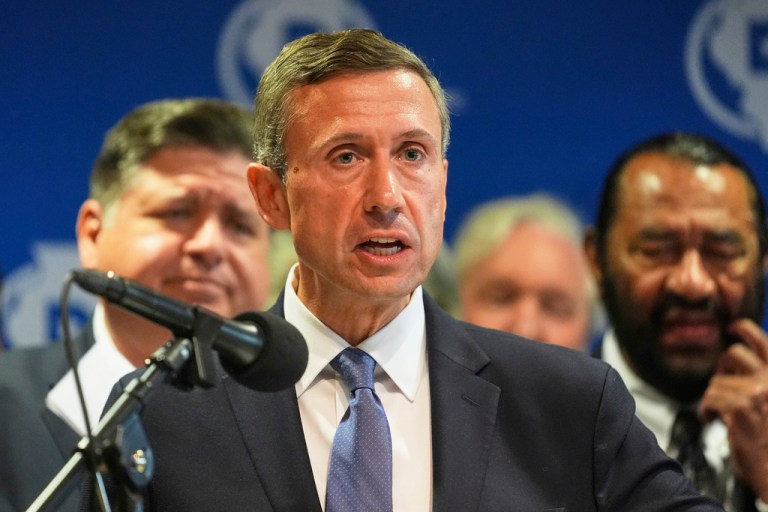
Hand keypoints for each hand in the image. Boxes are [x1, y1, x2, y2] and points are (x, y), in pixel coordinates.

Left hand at [699, 319, 767, 500]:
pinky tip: (714, 420)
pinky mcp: (739, 407)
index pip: (764, 342)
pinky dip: (706, 410)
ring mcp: (756, 392)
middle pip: (733, 353)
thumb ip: (760, 383)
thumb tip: (736, 369)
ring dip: (714, 397)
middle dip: (722, 367)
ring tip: (722, 414)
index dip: (745, 329)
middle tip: (723, 383)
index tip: (733, 328)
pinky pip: (709, 398)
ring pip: (716, 381)